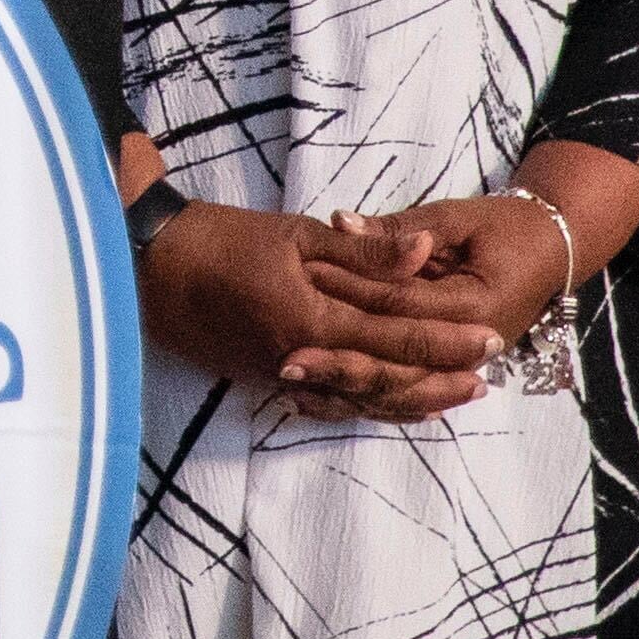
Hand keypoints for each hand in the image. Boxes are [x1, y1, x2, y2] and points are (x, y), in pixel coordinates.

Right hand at [136, 202, 501, 421]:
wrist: (148, 266)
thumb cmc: (220, 239)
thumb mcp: (295, 235)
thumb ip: (364, 253)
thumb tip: (424, 252)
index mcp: (313, 320)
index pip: (397, 338)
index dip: (447, 340)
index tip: (490, 339)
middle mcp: (303, 359)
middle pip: (387, 380)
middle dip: (440, 378)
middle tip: (487, 378)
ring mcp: (283, 374)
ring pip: (362, 399)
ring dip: (411, 399)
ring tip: (453, 397)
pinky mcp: (265, 377)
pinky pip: (331, 400)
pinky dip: (368, 403)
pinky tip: (390, 401)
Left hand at [299, 193, 572, 380]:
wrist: (551, 252)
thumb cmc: (504, 228)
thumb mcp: (455, 219)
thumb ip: (398, 228)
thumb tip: (340, 222)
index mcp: (475, 306)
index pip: (401, 305)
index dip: (350, 293)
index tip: (302, 286)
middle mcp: (473, 348)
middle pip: (396, 361)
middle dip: (339, 360)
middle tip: (283, 360)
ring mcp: (464, 366)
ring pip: (397, 388)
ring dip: (345, 388)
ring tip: (288, 386)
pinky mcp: (451, 371)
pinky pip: (403, 392)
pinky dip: (361, 396)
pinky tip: (314, 400)